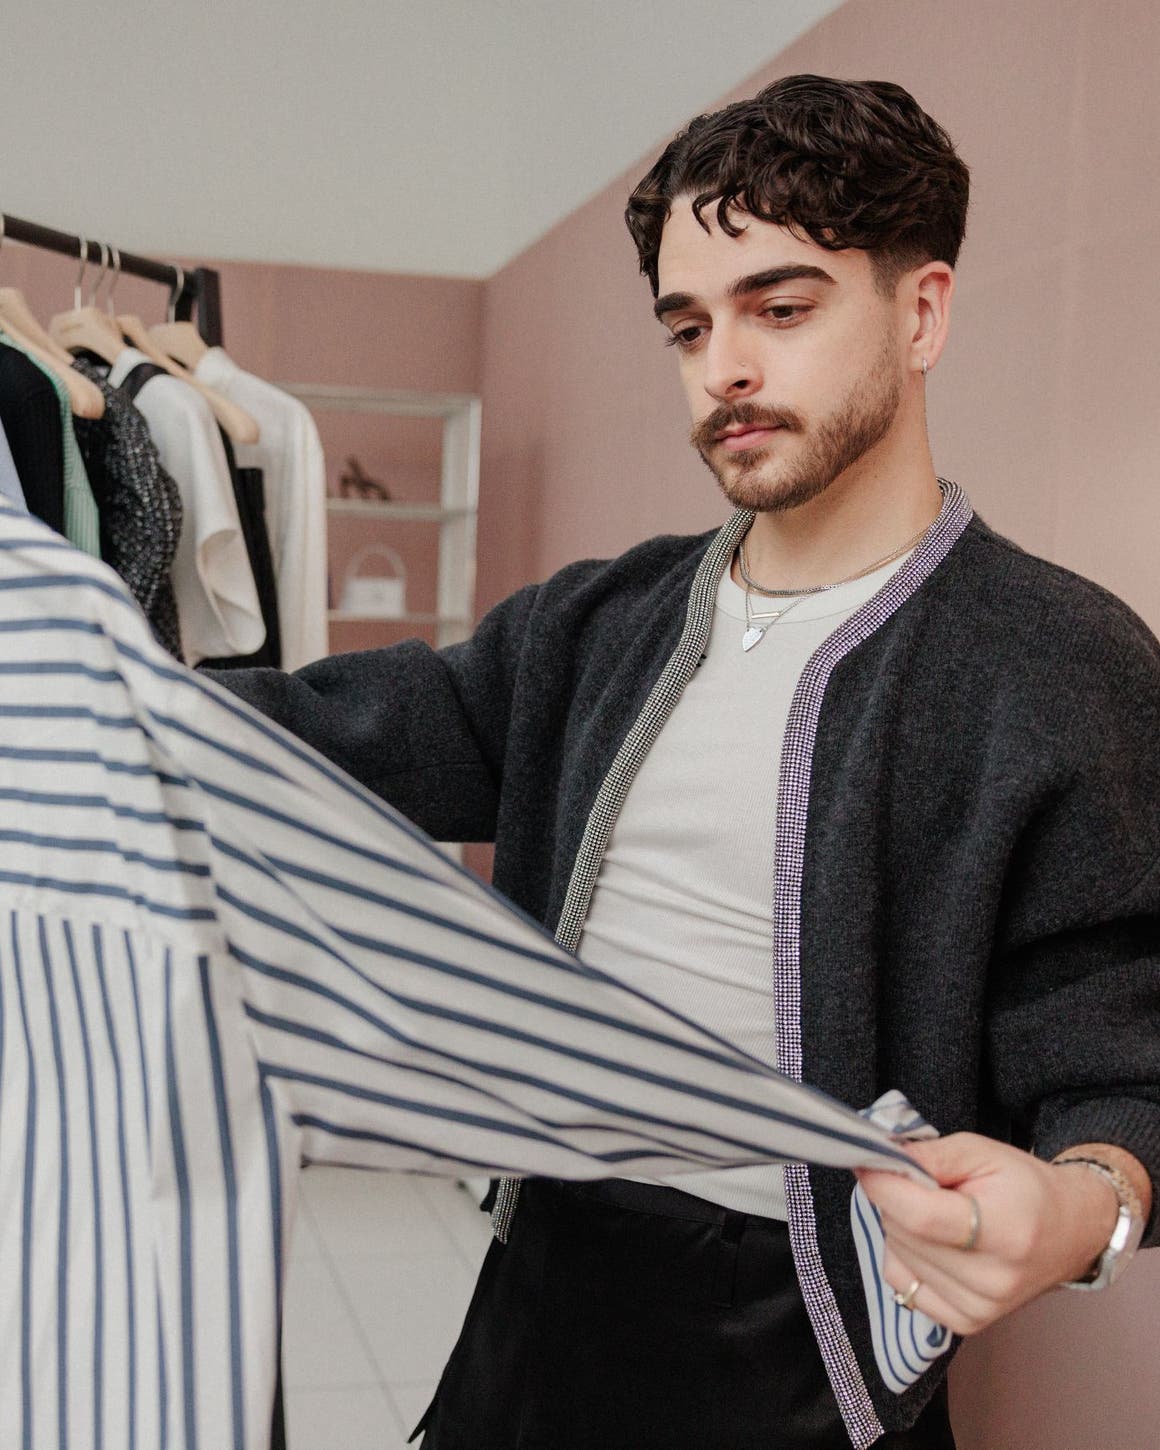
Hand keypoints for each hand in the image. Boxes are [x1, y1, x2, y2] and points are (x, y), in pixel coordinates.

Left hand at [854, 1133, 1125, 1335]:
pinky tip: (931, 1241)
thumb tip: (878, 1162)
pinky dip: (903, 1255)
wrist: (1069, 1232)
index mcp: (1006, 1233)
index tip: (867, 1163)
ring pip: (897, 1256)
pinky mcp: (966, 1323)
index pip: (920, 1217)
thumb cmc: (1025, 1186)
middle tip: (923, 1185)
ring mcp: (980, 1309)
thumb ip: (929, 1156)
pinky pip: (901, 1283)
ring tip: (937, 1213)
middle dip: (896, 1200)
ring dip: (900, 1227)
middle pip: (904, 1234)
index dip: (884, 1187)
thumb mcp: (982, 1151)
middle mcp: (993, 1281)